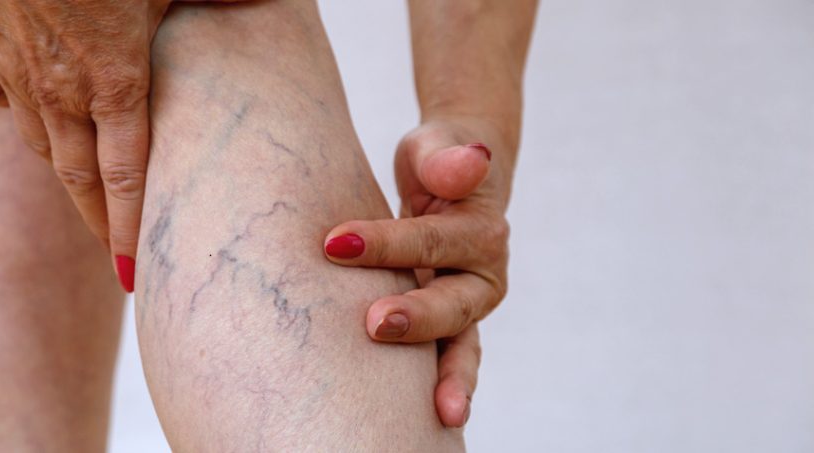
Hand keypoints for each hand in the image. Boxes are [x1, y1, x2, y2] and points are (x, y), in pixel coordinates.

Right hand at [0, 0, 243, 291]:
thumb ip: (218, 0)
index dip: (132, 229)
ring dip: (64, 171)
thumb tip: (263, 9)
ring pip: (39, 139)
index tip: (138, 269)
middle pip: (79, 176)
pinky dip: (12, 111)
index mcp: (115, 78)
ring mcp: (11, 69)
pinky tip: (26, 112)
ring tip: (84, 194)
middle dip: (99, 222)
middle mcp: (60, 89)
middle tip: (117, 254)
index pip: (126, 177)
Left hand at [323, 118, 510, 426]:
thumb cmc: (436, 162)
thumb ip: (448, 158)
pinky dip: (439, 387)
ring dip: (449, 378)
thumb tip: (471, 159)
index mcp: (483, 233)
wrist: (450, 181)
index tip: (335, 242)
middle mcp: (482, 278)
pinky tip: (428, 421)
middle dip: (417, 318)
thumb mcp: (438, 148)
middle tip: (374, 324)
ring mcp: (465, 310)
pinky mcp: (445, 329)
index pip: (432, 240)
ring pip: (461, 348)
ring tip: (441, 413)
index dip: (387, 243)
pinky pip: (445, 362)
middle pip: (454, 304)